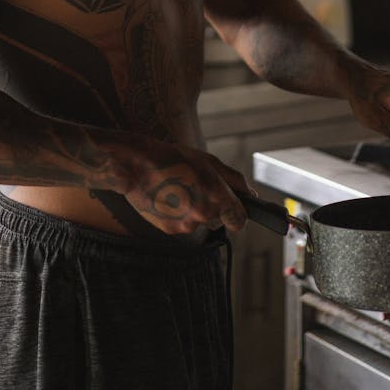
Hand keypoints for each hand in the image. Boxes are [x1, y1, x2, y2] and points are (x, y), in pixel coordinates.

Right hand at [122, 141, 252, 235]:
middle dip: (211, 207)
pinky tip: (167, 197)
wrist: (137, 166)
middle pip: (217, 220)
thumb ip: (234, 180)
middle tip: (194, 187)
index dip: (236, 214)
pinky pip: (181, 225)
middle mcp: (204, 214)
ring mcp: (186, 224)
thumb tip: (251, 195)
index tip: (231, 208)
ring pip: (198, 222)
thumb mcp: (208, 162)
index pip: (240, 220)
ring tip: (177, 189)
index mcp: (218, 196)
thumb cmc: (174, 159)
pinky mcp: (170, 231)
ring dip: (193, 210)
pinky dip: (177, 215)